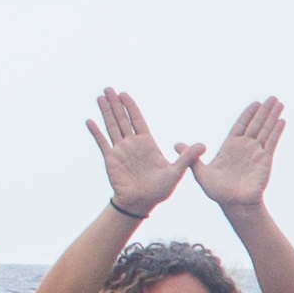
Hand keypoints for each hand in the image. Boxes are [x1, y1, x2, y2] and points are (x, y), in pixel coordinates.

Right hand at [87, 89, 181, 215]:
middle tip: (109, 89)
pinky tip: (90, 121)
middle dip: (116, 104)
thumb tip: (203, 145)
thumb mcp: (176, 172)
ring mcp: (120, 151)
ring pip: (112, 127)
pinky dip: (96, 132)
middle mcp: (133, 144)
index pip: (138, 120)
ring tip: (99, 98)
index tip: (124, 94)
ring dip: (105, 112)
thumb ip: (187, 158)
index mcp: (148, 144)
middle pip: (123, 119)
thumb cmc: (160, 190)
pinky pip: (102, 143)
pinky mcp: (111, 159)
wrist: (142, 203)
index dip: (131, 107)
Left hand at [192, 96, 284, 210]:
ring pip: (266, 130)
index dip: (248, 114)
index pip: (241, 125)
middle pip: (256, 124)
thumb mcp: (200, 172)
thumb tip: (176, 145)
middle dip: (264, 110)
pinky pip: (272, 142)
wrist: (234, 204)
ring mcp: (256, 153)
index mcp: (230, 147)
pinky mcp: (265, 160)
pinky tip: (282, 121)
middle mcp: (245, 147)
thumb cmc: (217, 191)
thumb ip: (191, 157)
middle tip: (272, 97)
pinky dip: (277, 131)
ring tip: (279, 103)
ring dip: (273, 116)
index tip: (255, 103)